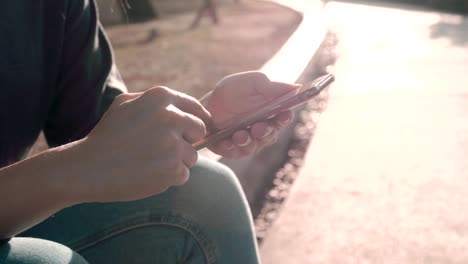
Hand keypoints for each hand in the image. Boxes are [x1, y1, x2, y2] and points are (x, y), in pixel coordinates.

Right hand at [72, 87, 210, 202]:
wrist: (88, 168)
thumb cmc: (107, 135)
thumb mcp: (124, 104)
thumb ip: (154, 101)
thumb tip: (183, 109)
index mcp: (160, 97)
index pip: (195, 107)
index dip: (197, 120)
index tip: (194, 131)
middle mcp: (171, 117)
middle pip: (199, 130)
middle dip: (187, 140)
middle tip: (165, 148)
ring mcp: (173, 144)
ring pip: (192, 155)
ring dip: (177, 162)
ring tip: (150, 162)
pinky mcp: (173, 169)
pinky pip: (184, 174)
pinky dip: (170, 178)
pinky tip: (148, 174)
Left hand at [204, 71, 300, 157]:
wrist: (205, 104)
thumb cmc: (232, 92)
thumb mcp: (250, 83)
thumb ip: (270, 86)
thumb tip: (296, 87)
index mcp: (270, 113)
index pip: (282, 118)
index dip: (284, 117)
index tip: (284, 114)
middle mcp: (261, 130)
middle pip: (270, 135)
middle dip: (265, 132)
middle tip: (259, 127)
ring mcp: (247, 142)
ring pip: (253, 146)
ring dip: (248, 141)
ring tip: (240, 134)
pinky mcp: (230, 149)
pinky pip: (233, 152)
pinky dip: (231, 147)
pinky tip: (227, 141)